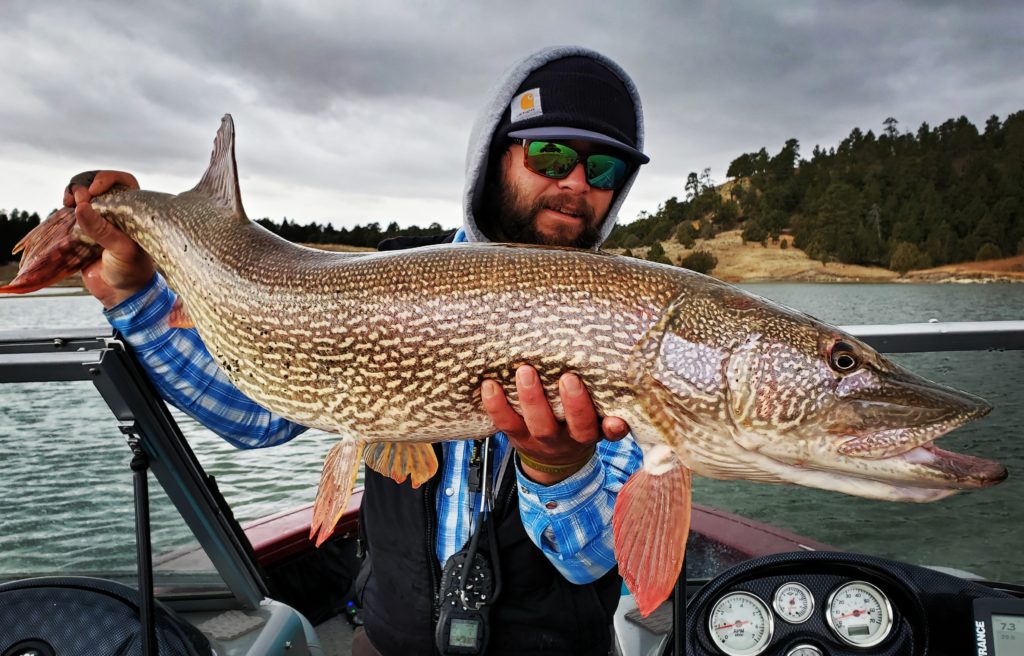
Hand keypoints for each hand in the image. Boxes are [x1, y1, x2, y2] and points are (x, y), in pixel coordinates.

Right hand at [64, 171, 154, 308]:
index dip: (108, 179)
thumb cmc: (132, 271)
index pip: (123, 181)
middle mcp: (116, 212)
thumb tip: (82, 207)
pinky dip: (64, 209)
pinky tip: (64, 208)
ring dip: (72, 194)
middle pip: (97, 184)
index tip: (95, 190)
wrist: (120, 294)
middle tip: (78, 197)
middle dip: (84, 185)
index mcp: (134, 212)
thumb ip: (103, 230)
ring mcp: (98, 220)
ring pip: (82, 196)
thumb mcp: (122, 250)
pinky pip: (70, 213)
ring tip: (68, 202)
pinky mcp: (82, 231)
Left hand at [481, 364, 629, 484]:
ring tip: (525, 372)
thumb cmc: (576, 425)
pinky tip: (490, 385)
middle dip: (572, 404)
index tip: (614, 418)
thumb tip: (622, 394)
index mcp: (590, 433)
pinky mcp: (516, 435)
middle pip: (574, 426)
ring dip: (531, 398)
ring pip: (538, 424)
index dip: (611, 428)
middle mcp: (568, 439)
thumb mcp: (596, 421)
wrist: (552, 458)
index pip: (606, 431)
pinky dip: (496, 405)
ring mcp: (540, 439)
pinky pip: (505, 423)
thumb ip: (607, 409)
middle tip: (568, 377)